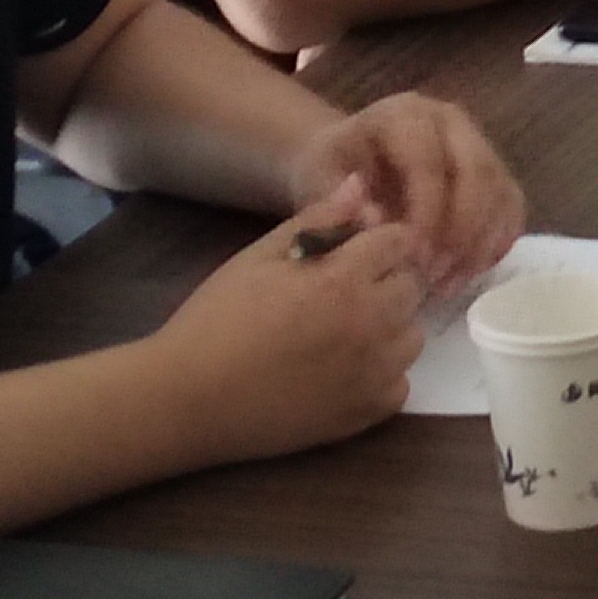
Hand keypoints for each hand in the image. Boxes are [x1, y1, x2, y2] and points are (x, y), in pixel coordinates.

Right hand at [148, 212, 426, 464]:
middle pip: (410, 286)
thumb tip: (361, 185)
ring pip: (411, 335)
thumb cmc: (215, 320)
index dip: (375, 241)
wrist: (186, 399)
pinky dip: (380, 376)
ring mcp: (372, 373)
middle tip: (340, 294)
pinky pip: (399, 383)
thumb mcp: (258, 257)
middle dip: (384, 281)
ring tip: (342, 333)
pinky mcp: (366, 413)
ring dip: (388, 328)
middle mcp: (370, 324)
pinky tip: (341, 372)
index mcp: (343, 279)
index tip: (351, 254)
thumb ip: (318, 220)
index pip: (399, 241)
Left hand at [293, 95, 523, 295]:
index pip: (428, 162)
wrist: (347, 158)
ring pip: (501, 190)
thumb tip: (376, 221)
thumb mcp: (317, 179)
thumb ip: (338, 200)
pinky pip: (512, 205)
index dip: (425, 213)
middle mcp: (451, 121)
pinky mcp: (494, 169)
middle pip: (477, 172)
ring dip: (480, 243)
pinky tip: (468, 272)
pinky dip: (497, 241)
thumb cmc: (329, 169)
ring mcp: (478, 142)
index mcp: (405, 115)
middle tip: (434, 276)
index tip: (410, 258)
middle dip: (460, 231)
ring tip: (447, 284)